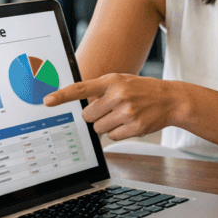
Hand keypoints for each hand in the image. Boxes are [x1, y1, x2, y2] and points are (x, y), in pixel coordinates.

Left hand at [44, 75, 182, 139]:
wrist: (171, 99)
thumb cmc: (142, 90)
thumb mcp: (122, 81)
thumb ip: (101, 89)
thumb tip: (80, 107)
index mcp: (112, 80)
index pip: (81, 88)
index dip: (62, 96)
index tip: (47, 101)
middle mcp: (118, 95)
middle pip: (87, 116)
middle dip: (94, 116)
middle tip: (110, 110)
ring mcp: (127, 112)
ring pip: (99, 128)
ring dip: (107, 125)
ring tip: (123, 115)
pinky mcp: (134, 127)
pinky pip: (113, 137)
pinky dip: (118, 132)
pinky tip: (131, 122)